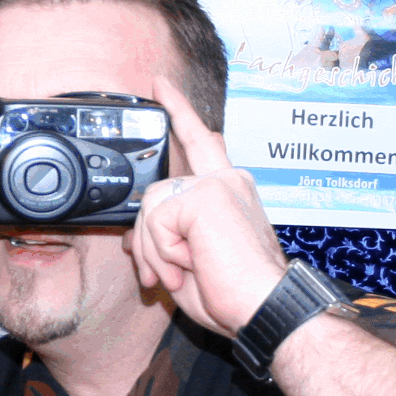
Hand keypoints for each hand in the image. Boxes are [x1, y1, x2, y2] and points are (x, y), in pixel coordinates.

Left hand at [124, 80, 286, 336]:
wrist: (264, 310)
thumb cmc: (236, 294)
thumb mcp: (190, 261)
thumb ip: (167, 235)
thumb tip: (132, 233)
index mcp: (228, 191)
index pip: (201, 141)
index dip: (179, 111)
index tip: (160, 85)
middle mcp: (226, 180)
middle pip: (156, 192)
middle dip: (149, 241)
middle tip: (173, 271)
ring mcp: (216, 184)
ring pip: (150, 210)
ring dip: (157, 252)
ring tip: (188, 272)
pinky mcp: (204, 195)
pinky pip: (155, 222)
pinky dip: (164, 252)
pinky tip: (193, 263)